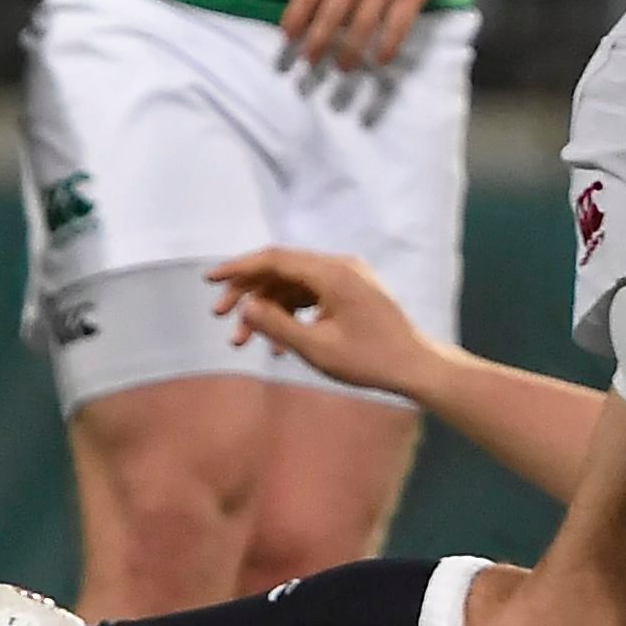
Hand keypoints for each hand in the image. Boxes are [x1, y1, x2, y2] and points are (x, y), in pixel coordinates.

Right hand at [209, 246, 436, 399]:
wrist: (415, 366)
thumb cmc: (370, 360)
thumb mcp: (316, 348)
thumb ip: (277, 325)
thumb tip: (246, 307)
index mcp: (333, 272)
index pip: (274, 259)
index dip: (238, 268)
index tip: (209, 280)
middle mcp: (340, 266)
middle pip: (281, 270)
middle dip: (248, 293)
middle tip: (221, 317)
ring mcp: (347, 278)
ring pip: (292, 285)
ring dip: (267, 309)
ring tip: (244, 341)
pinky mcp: (350, 292)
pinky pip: (310, 295)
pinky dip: (289, 314)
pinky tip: (277, 345)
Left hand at [280, 0, 461, 71]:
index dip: (294, 19)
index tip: (288, 37)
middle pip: (330, 17)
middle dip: (316, 44)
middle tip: (310, 63)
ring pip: (361, 29)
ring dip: (349, 53)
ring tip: (343, 68)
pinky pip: (396, 28)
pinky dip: (386, 48)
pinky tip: (379, 60)